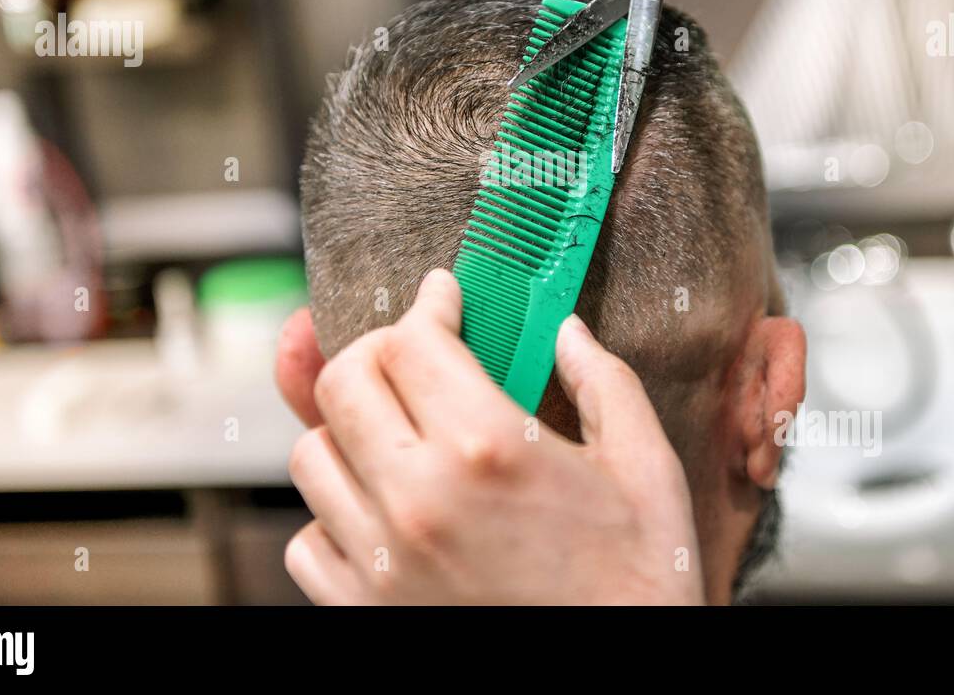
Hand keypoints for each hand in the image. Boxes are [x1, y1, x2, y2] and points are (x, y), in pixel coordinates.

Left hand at [275, 269, 704, 604]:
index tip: (442, 298)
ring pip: (312, 454)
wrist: (620, 684)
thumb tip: (564, 330)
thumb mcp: (646, 469)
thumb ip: (604, 383)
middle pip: (342, 381)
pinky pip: (307, 540)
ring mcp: (382, 559)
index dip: (429, 303)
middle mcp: (419, 497)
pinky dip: (334, 515)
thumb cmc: (638, 584)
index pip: (412, 338)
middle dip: (379, 349)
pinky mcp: (364, 611)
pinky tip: (383, 509)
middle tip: (414, 353)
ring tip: (398, 430)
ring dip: (350, 428)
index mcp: (489, 447)